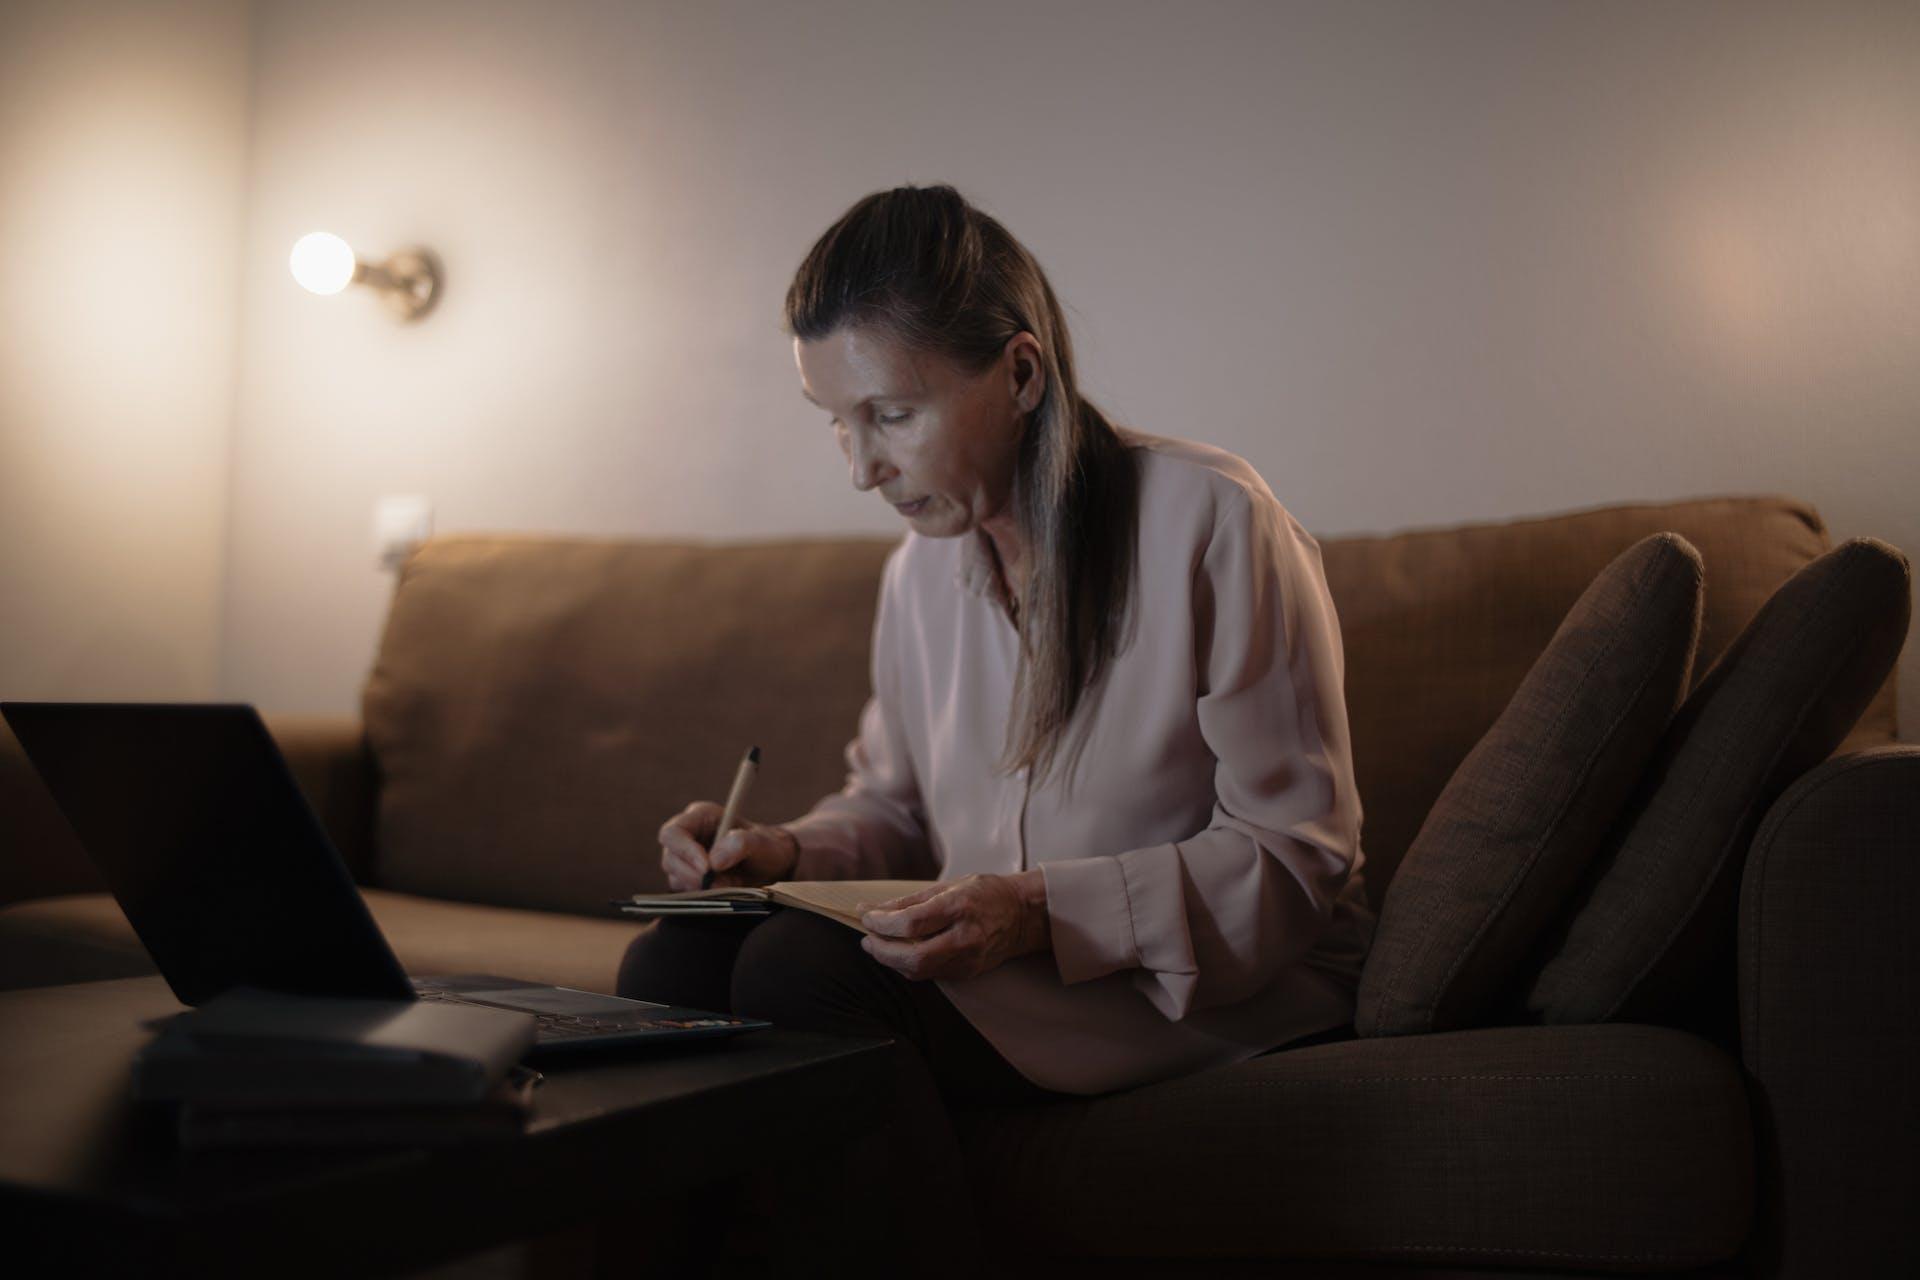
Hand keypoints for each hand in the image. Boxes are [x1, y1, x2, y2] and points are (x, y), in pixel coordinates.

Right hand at [658, 801, 800, 890]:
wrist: (772, 866)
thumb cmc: (767, 848)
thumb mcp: (762, 844)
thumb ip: (741, 844)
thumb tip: (714, 860)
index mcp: (700, 816)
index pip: (673, 833)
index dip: (684, 851)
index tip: (706, 868)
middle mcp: (688, 835)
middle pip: (670, 858)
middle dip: (693, 875)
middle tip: (721, 884)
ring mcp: (685, 858)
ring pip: (675, 877)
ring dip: (701, 887)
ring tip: (731, 883)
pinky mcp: (688, 878)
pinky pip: (685, 891)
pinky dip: (703, 895)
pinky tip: (725, 889)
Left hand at [855, 871, 1049, 980]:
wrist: (1022, 915)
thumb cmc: (983, 893)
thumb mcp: (946, 885)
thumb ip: (907, 901)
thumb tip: (870, 909)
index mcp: (959, 907)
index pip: (911, 923)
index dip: (882, 923)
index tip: (867, 917)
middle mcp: (965, 937)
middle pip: (914, 957)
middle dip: (882, 951)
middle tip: (868, 939)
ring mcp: (968, 959)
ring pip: (919, 971)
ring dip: (892, 961)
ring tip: (879, 945)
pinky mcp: (968, 972)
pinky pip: (930, 974)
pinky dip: (910, 965)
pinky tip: (901, 952)